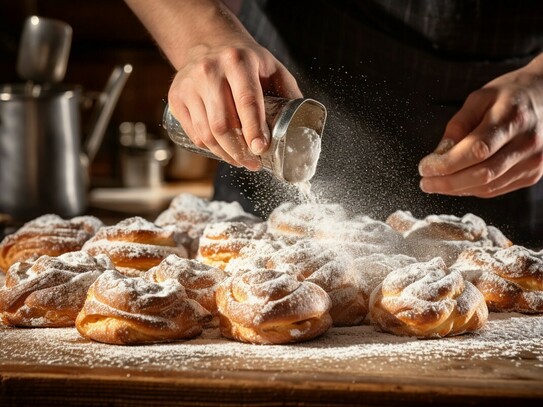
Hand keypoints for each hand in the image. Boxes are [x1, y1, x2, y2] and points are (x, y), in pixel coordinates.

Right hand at [168, 38, 301, 169]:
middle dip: (240, 151)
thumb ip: (288, 93)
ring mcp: (189, 84)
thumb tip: (302, 127)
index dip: (254, 129)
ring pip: (206, 132)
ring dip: (225, 154)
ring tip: (241, 161)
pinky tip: (223, 151)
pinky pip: (194, 132)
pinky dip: (209, 148)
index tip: (261, 150)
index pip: (246, 101)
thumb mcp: (272, 67)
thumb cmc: (247, 61)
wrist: (208, 43)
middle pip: (223, 123)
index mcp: (238, 61)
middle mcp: (210, 71)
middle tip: (253, 164)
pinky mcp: (177, 97)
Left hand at [419, 54, 542, 197]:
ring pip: (489, 186)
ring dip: (457, 189)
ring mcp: (534, 161)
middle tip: (425, 183)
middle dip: (448, 183)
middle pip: (483, 174)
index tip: (424, 168)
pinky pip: (497, 189)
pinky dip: (473, 189)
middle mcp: (527, 142)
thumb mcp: (481, 97)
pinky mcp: (534, 174)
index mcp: (512, 118)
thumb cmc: (510, 94)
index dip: (447, 164)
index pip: (477, 150)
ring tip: (436, 184)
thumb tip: (440, 153)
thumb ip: (459, 124)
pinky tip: (457, 183)